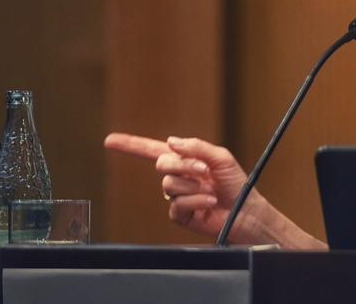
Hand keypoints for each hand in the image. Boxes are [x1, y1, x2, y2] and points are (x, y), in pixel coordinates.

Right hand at [104, 133, 325, 247]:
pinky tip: (209, 202)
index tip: (109, 141)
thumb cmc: (236, 183)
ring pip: (168, 184)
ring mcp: (177, 196)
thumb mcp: (220, 157)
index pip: (152, 149)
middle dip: (182, 165)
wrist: (246, 211)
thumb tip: (171, 141)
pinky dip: (196, 200)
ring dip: (191, 184)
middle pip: (161, 164)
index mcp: (185, 160)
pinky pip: (176, 204)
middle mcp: (178, 176)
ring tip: (210, 188)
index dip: (130, 145)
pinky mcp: (180, 214)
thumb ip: (196, 147)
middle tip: (204, 170)